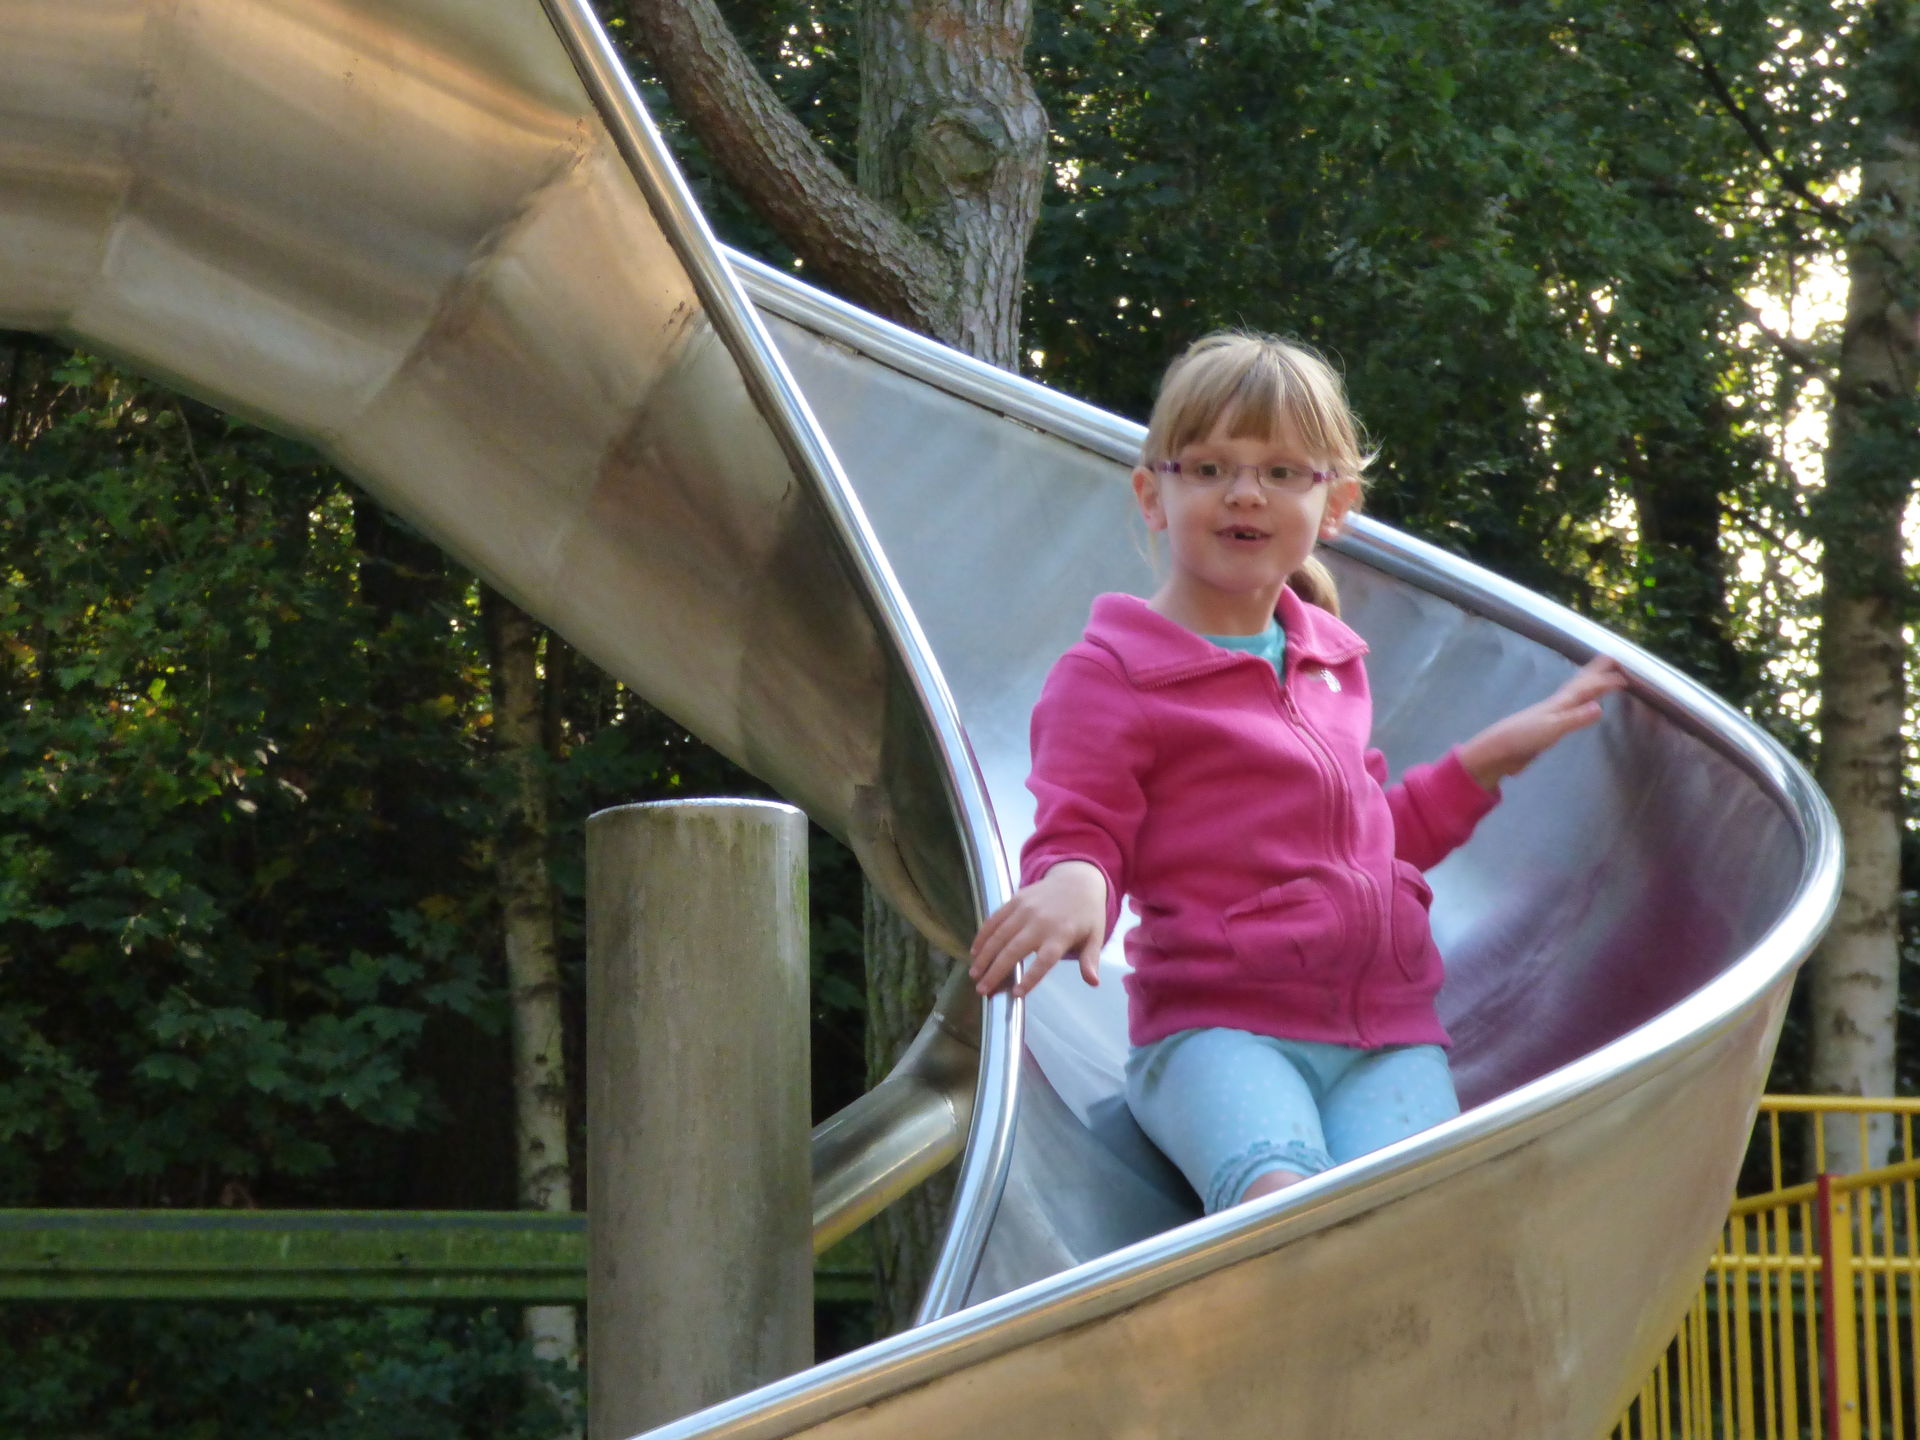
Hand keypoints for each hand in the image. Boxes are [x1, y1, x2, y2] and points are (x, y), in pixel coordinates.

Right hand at [968, 860, 1107, 997]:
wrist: (1077, 879)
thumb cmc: (1086, 914)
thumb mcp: (1095, 936)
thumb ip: (1090, 959)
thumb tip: (1093, 982)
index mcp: (1061, 934)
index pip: (1044, 960)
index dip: (1030, 978)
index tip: (1016, 993)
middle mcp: (1040, 922)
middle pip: (1014, 950)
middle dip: (996, 971)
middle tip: (982, 990)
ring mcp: (1025, 909)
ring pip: (999, 935)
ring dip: (984, 956)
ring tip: (974, 975)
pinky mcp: (1015, 900)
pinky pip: (994, 919)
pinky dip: (982, 935)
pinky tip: (975, 951)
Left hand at [1457, 657, 1626, 789]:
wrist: (1498, 751)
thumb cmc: (1523, 738)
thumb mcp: (1553, 728)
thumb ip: (1575, 718)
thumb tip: (1601, 707)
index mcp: (1560, 703)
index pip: (1588, 687)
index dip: (1606, 682)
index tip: (1626, 678)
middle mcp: (1557, 704)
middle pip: (1580, 683)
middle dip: (1596, 671)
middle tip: (1611, 659)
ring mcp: (1551, 715)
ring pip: (1574, 695)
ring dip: (1588, 685)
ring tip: (1598, 680)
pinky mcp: (1547, 728)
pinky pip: (1570, 710)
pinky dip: (1579, 704)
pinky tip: (1578, 708)